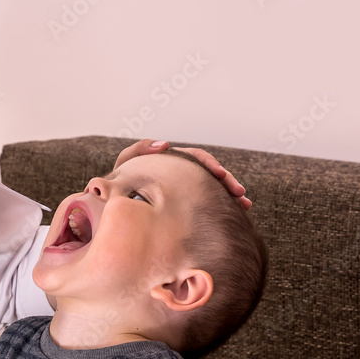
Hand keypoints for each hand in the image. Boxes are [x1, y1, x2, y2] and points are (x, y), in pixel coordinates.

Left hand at [114, 139, 251, 209]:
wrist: (115, 206)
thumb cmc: (118, 183)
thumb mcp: (126, 163)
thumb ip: (139, 150)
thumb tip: (164, 143)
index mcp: (172, 161)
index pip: (196, 158)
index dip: (209, 164)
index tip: (220, 174)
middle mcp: (183, 173)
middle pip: (210, 173)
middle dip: (227, 181)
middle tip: (239, 192)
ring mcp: (187, 188)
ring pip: (213, 189)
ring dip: (230, 194)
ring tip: (244, 205)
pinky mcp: (188, 204)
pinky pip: (209, 202)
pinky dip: (223, 206)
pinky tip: (237, 214)